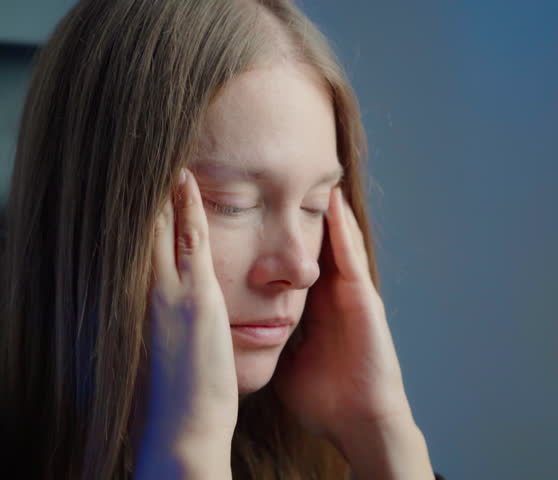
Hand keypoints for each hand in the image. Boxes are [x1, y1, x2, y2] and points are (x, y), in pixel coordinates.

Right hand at [136, 169, 236, 478]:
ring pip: (159, 225)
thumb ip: (164, 316)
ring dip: (160, 188)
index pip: (136, 241)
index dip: (136, 207)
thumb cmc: (179, 393)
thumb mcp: (163, 345)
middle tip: (138, 147)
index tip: (137, 176)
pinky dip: (185, 207)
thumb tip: (164, 304)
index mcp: (142, 301)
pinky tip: (183, 178)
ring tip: (162, 149)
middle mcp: (147, 291)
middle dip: (139, 188)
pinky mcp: (194, 298)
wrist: (183, 428)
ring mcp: (169, 292)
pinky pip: (189, 241)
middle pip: (139, 225)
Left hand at [273, 186, 412, 441]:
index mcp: (313, 310)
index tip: (253, 215)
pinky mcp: (364, 298)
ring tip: (316, 178)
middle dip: (302, 216)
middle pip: (313, 246)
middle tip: (284, 181)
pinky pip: (352, 257)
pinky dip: (344, 230)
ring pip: (336, 244)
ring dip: (327, 212)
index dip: (278, 242)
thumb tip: (236, 337)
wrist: (358, 419)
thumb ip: (268, 344)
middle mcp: (332, 297)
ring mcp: (350, 295)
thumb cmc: (324, 399)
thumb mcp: (286, 362)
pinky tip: (336, 205)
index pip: (292, 266)